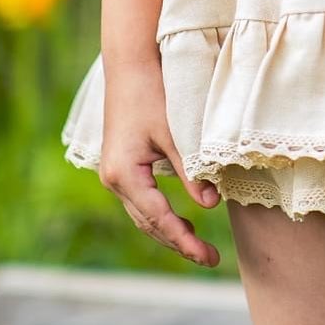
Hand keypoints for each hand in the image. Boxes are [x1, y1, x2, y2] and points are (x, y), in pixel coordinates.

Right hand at [99, 59, 221, 268]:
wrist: (129, 65)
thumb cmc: (153, 94)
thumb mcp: (176, 134)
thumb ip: (192, 171)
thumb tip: (210, 206)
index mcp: (125, 174)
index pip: (159, 219)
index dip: (184, 241)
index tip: (207, 257)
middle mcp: (113, 180)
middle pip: (149, 224)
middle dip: (179, 243)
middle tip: (209, 259)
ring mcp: (114, 174)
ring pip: (143, 215)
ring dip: (170, 232)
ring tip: (198, 247)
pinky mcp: (120, 167)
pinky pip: (141, 202)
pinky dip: (161, 215)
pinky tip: (180, 221)